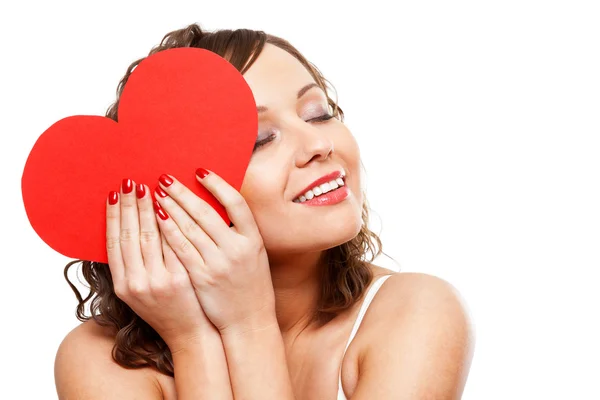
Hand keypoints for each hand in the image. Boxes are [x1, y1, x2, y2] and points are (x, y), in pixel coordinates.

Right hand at [105, 179, 216, 353]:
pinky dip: (171, 224)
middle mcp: (138, 283)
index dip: (114, 216)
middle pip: (131, 235)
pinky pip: (174, 245)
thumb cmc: (164, 309)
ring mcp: (160, 281)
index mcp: (123, 285)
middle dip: (131, 205)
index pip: (114, 243)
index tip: (115, 193)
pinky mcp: (182, 278)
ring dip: (150, 208)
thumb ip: (132, 265)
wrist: (189, 334)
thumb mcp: (139, 292)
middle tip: (132, 182)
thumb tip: (128, 226)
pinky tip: (172, 206)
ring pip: (151, 237)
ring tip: (151, 187)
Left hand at [151, 169, 275, 334]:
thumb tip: (214, 206)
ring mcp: (218, 264)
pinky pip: (180, 248)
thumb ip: (238, 233)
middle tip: (165, 178)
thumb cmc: (251, 287)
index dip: (217, 184)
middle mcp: (237, 249)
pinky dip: (167, 230)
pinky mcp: (201, 277)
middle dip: (183, 192)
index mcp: (253, 240)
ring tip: (157, 192)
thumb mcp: (253, 255)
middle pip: (206, 212)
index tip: (200, 172)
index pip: (235, 203)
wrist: (249, 321)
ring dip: (171, 207)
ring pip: (189, 228)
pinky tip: (157, 217)